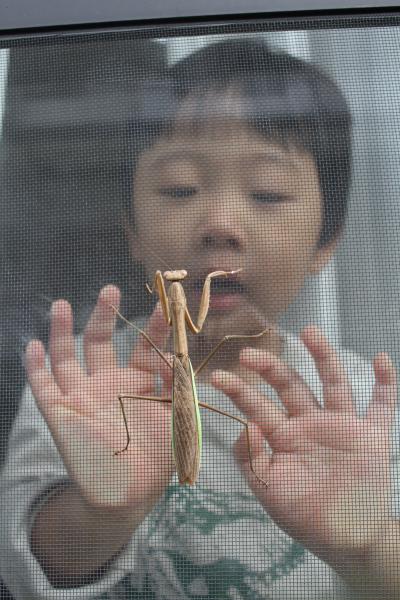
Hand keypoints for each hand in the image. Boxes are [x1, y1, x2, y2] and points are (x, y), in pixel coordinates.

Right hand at [26, 285, 173, 513]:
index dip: (154, 326)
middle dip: (103, 316)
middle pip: (100, 342)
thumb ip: (178, 387)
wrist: (128, 496)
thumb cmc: (156, 458)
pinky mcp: (60, 415)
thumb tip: (182, 357)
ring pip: (66, 358)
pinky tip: (33, 345)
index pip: (144, 346)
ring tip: (62, 303)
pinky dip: (35, 367)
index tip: (165, 303)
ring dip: (62, 331)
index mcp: (137, 383)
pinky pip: (43, 387)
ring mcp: (81, 397)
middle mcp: (107, 384)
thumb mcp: (176, 418)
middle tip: (110, 289)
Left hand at [212, 326, 396, 567]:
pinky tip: (381, 360)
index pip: (258, 407)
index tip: (217, 378)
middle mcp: (311, 423)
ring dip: (324, 357)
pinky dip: (385, 383)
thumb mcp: (270, 491)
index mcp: (285, 436)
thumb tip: (245, 425)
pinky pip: (382, 405)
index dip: (239, 392)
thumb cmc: (303, 513)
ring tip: (310, 331)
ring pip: (333, 384)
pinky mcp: (372, 436)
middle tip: (248, 353)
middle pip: (291, 386)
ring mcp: (342, 427)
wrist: (346, 539)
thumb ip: (253, 460)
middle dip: (271, 368)